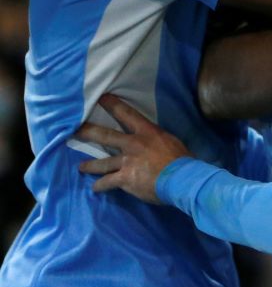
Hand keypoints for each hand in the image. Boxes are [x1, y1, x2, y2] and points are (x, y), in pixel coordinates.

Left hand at [76, 94, 190, 203]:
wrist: (180, 177)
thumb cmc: (181, 159)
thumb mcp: (170, 141)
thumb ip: (157, 140)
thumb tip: (154, 142)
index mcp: (147, 131)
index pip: (126, 114)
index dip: (112, 104)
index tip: (101, 97)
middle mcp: (133, 144)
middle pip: (105, 136)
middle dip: (88, 132)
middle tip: (75, 129)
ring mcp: (127, 161)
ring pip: (102, 163)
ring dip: (90, 165)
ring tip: (81, 167)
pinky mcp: (124, 178)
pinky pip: (107, 182)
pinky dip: (100, 186)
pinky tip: (95, 188)